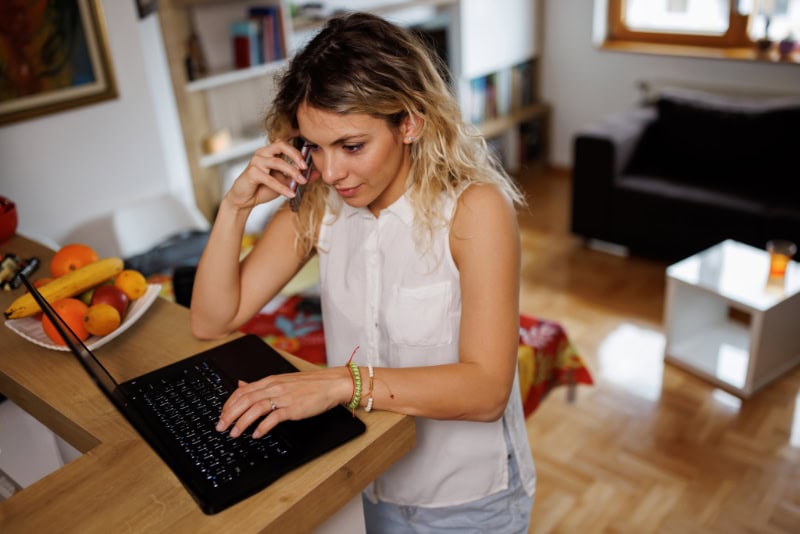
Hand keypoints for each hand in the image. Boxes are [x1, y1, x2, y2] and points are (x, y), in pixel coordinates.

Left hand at [216, 366, 350, 438]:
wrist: (331, 384)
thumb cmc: (309, 384)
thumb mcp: (281, 381)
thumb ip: (260, 385)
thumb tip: (240, 384)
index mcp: (270, 380)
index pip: (242, 390)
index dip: (228, 404)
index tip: (221, 415)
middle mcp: (274, 387)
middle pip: (245, 399)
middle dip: (229, 414)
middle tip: (221, 427)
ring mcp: (284, 397)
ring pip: (256, 408)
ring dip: (242, 422)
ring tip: (234, 433)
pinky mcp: (294, 408)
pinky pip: (275, 417)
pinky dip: (263, 426)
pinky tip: (257, 434)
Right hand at [225, 138, 311, 210]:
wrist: (245, 200)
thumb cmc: (263, 188)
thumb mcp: (285, 182)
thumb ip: (298, 177)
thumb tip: (317, 174)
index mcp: (269, 152)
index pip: (284, 143)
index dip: (297, 149)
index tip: (309, 159)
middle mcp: (262, 153)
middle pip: (280, 146)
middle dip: (295, 155)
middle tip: (305, 167)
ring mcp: (256, 161)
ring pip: (277, 162)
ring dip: (292, 172)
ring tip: (302, 182)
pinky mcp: (252, 173)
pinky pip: (270, 179)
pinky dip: (282, 187)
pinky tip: (290, 194)